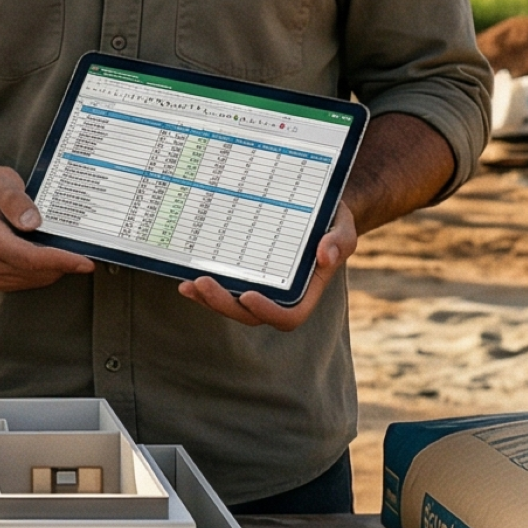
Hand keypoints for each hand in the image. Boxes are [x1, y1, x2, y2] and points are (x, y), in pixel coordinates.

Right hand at [0, 167, 94, 291]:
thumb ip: (14, 199)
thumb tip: (33, 222)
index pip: (28, 257)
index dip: (60, 261)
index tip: (84, 262)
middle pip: (34, 271)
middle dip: (63, 264)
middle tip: (84, 249)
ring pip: (34, 279)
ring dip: (54, 268)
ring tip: (65, 248)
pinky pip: (28, 281)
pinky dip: (44, 271)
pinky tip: (49, 255)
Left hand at [177, 203, 356, 330]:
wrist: (316, 210)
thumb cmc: (332, 220)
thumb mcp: (343, 225)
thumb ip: (339, 240)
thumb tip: (325, 255)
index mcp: (307, 291)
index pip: (288, 316)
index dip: (267, 312)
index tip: (249, 296)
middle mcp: (281, 296)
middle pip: (250, 315)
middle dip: (224, 304)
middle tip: (202, 282)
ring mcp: (260, 288)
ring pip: (232, 306)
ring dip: (208, 300)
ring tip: (189, 284)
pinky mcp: (244, 277)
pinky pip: (223, 290)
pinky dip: (203, 290)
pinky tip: (185, 281)